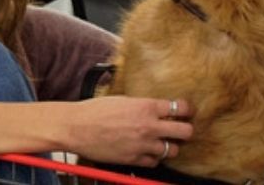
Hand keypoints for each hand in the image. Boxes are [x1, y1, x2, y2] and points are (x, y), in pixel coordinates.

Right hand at [60, 96, 193, 167]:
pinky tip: (147, 152)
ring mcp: (143, 145)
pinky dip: (153, 158)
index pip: (180, 109)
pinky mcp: (134, 159)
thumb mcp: (123, 100)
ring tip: (162, 143)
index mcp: (146, 107)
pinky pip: (154, 162)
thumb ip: (143, 106)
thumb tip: (156, 110)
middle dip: (186, 131)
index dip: (186, 110)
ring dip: (169, 147)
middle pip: (185, 132)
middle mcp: (149, 126)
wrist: (77, 127)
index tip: (186, 112)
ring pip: (172, 151)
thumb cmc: (95, 110)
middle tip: (181, 130)